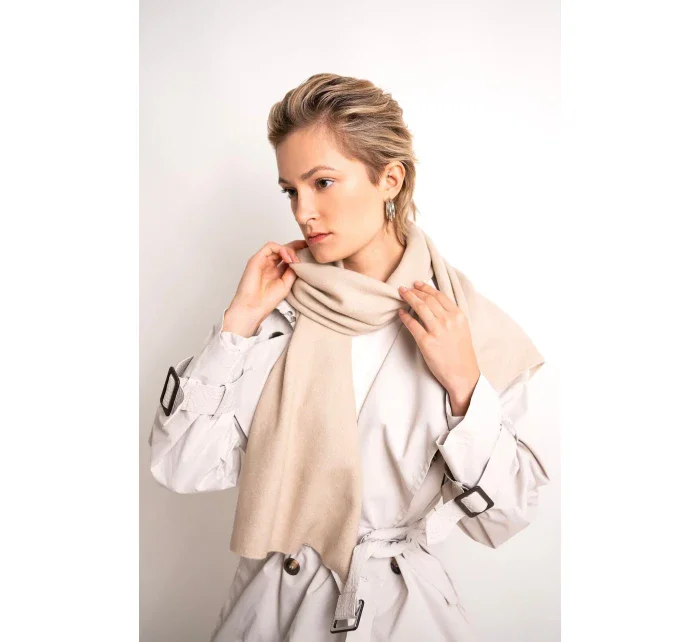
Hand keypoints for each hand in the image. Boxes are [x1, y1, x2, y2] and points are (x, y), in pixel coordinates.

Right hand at [224, 239, 306, 335]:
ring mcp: (262, 261)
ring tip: (295, 260)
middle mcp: (269, 265)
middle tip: (307, 248)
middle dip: (296, 247)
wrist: (253, 308)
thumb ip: (292, 272)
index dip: (298, 252)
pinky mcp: (256, 259)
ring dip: (289, 250)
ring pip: (278, 247)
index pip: (287, 257)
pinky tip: (288, 258)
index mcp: (276, 271)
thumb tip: (300, 261)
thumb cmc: (266, 301)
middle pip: (283, 250)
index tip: (309, 250)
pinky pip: (270, 247)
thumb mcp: (286, 285)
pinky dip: (281, 249)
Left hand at [398, 280, 480, 413]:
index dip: (426, 288)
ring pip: (419, 307)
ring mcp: (437, 331)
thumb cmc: (462, 353)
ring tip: (401, 294)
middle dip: (414, 291)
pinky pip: (412, 324)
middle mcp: (448, 320)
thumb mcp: (462, 329)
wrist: (463, 374)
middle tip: (405, 288)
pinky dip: (405, 316)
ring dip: (408, 298)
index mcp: (458, 315)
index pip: (439, 295)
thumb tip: (433, 304)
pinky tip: (401, 313)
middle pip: (428, 299)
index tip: (417, 284)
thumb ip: (451, 316)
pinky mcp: (426, 342)